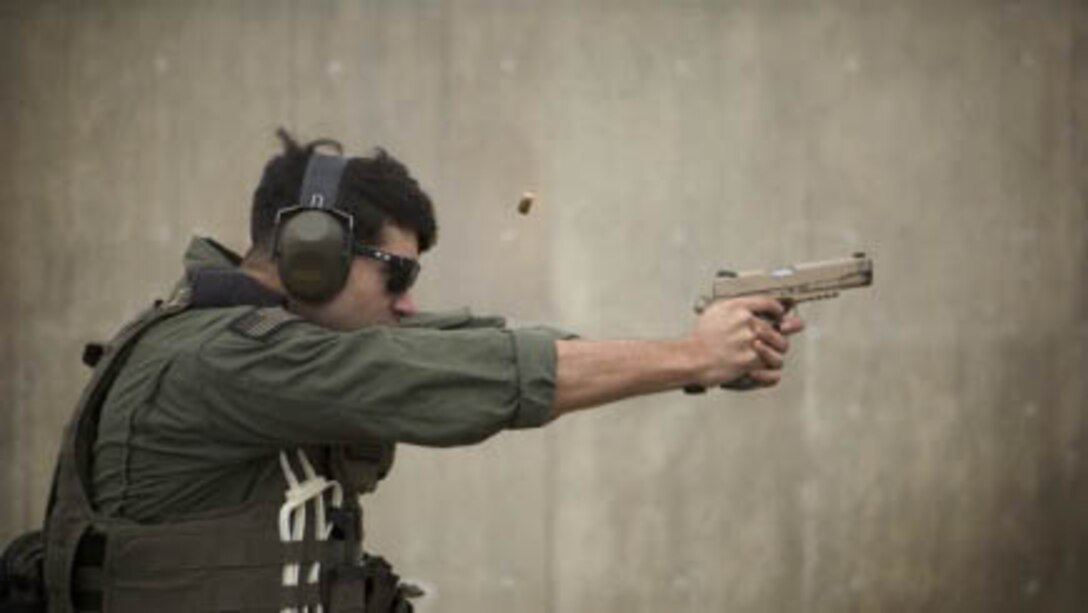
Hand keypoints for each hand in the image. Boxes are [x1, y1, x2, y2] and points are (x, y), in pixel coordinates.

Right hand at [687, 296, 804, 389]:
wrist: (692, 358)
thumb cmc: (699, 339)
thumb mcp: (714, 311)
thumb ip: (734, 307)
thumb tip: (749, 310)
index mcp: (737, 307)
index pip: (769, 302)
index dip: (778, 309)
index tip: (780, 314)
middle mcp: (747, 322)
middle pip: (779, 327)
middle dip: (779, 335)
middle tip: (776, 339)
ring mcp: (751, 341)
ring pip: (781, 347)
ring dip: (776, 352)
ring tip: (768, 355)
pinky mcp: (752, 360)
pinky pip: (773, 365)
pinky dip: (769, 370)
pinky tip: (762, 368)